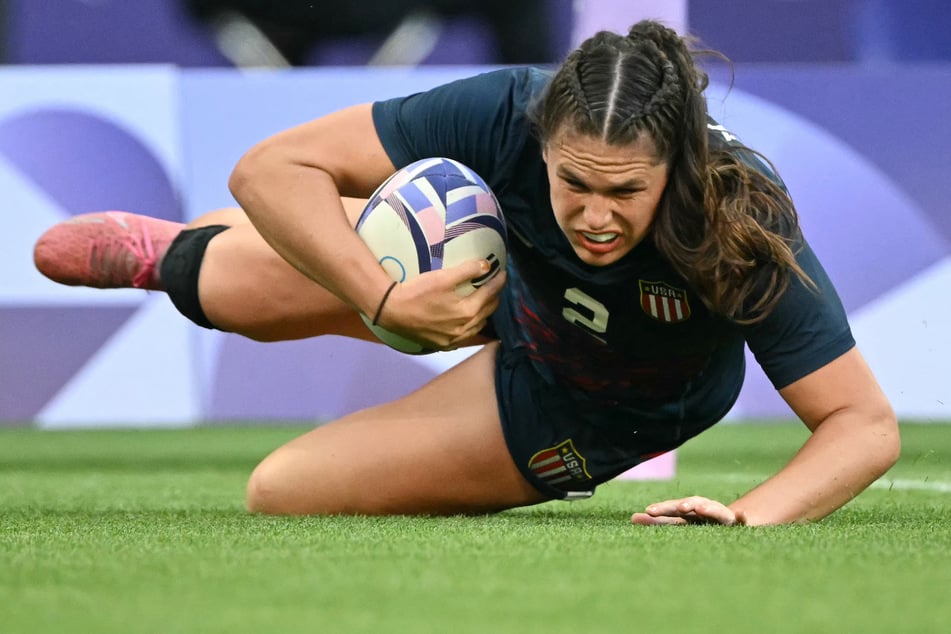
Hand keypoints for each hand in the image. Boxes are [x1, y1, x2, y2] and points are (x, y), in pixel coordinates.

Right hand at [377, 259, 505, 349]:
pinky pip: (465, 337)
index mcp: (467, 311)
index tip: (502, 273)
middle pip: (487, 312)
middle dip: (494, 297)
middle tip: (496, 286)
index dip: (498, 282)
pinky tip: (470, 323)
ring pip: (478, 326)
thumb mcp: (443, 277)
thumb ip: (467, 270)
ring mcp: (454, 340)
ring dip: (485, 314)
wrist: (392, 311)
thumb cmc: (417, 292)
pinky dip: (472, 328)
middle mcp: (464, 328)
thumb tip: (486, 265)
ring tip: (486, 302)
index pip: (490, 294)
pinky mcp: (443, 344)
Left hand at [631, 496, 746, 525]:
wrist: (731, 521)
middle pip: (693, 504)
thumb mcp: (680, 523)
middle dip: (685, 505)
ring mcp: (721, 516)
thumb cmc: (700, 523)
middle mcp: (704, 510)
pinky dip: (741, 518)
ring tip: (700, 508)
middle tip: (678, 507)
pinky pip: (740, 520)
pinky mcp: (738, 523)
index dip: (661, 509)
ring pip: (715, 509)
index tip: (647, 512)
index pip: (673, 509)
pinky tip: (742, 516)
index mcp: (688, 512)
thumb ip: (659, 522)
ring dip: (708, 507)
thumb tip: (632, 518)